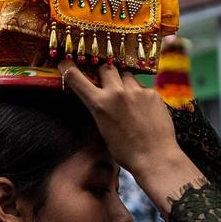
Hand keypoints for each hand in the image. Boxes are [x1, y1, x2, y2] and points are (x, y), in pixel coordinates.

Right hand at [60, 60, 203, 213]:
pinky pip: (142, 87)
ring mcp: (137, 91)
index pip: (77, 78)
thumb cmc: (125, 151)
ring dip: (124, 82)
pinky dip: (140, 95)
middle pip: (106, 68)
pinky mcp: (153, 93)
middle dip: (105, 73)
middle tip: (107, 82)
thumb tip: (99, 98)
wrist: (154, 157)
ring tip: (129, 99)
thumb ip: (100, 108)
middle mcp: (117, 92)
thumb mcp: (103, 128)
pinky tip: (144, 109)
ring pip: (126, 75)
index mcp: (99, 104)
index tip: (66, 64)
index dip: (69, 68)